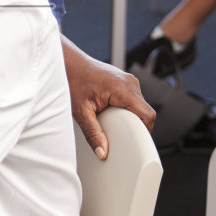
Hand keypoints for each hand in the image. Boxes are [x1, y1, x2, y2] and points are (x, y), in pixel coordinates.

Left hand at [62, 38, 155, 159]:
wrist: (68, 63)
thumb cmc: (73, 80)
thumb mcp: (81, 112)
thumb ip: (93, 134)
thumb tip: (102, 152)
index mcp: (122, 89)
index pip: (147, 114)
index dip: (145, 131)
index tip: (137, 141)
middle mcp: (129, 82)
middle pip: (145, 111)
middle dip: (135, 125)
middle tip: (120, 133)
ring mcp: (128, 80)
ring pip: (140, 105)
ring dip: (131, 116)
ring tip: (114, 120)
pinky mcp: (125, 81)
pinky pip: (134, 99)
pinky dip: (127, 109)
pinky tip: (113, 112)